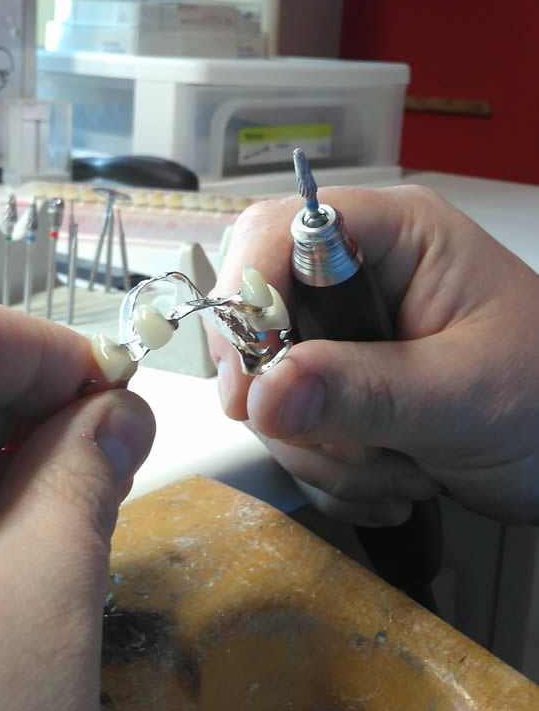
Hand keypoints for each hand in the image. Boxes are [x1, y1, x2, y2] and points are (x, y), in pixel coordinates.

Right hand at [207, 185, 538, 524]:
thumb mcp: (464, 395)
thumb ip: (367, 392)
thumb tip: (265, 392)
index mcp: (396, 236)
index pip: (281, 232)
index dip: (249, 297)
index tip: (247, 380)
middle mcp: (356, 277)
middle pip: (257, 308)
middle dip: (278, 388)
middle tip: (317, 436)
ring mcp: (341, 333)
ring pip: (267, 380)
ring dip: (315, 445)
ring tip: (395, 468)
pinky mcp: (333, 382)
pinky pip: (287, 422)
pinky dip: (324, 466)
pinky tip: (386, 478)